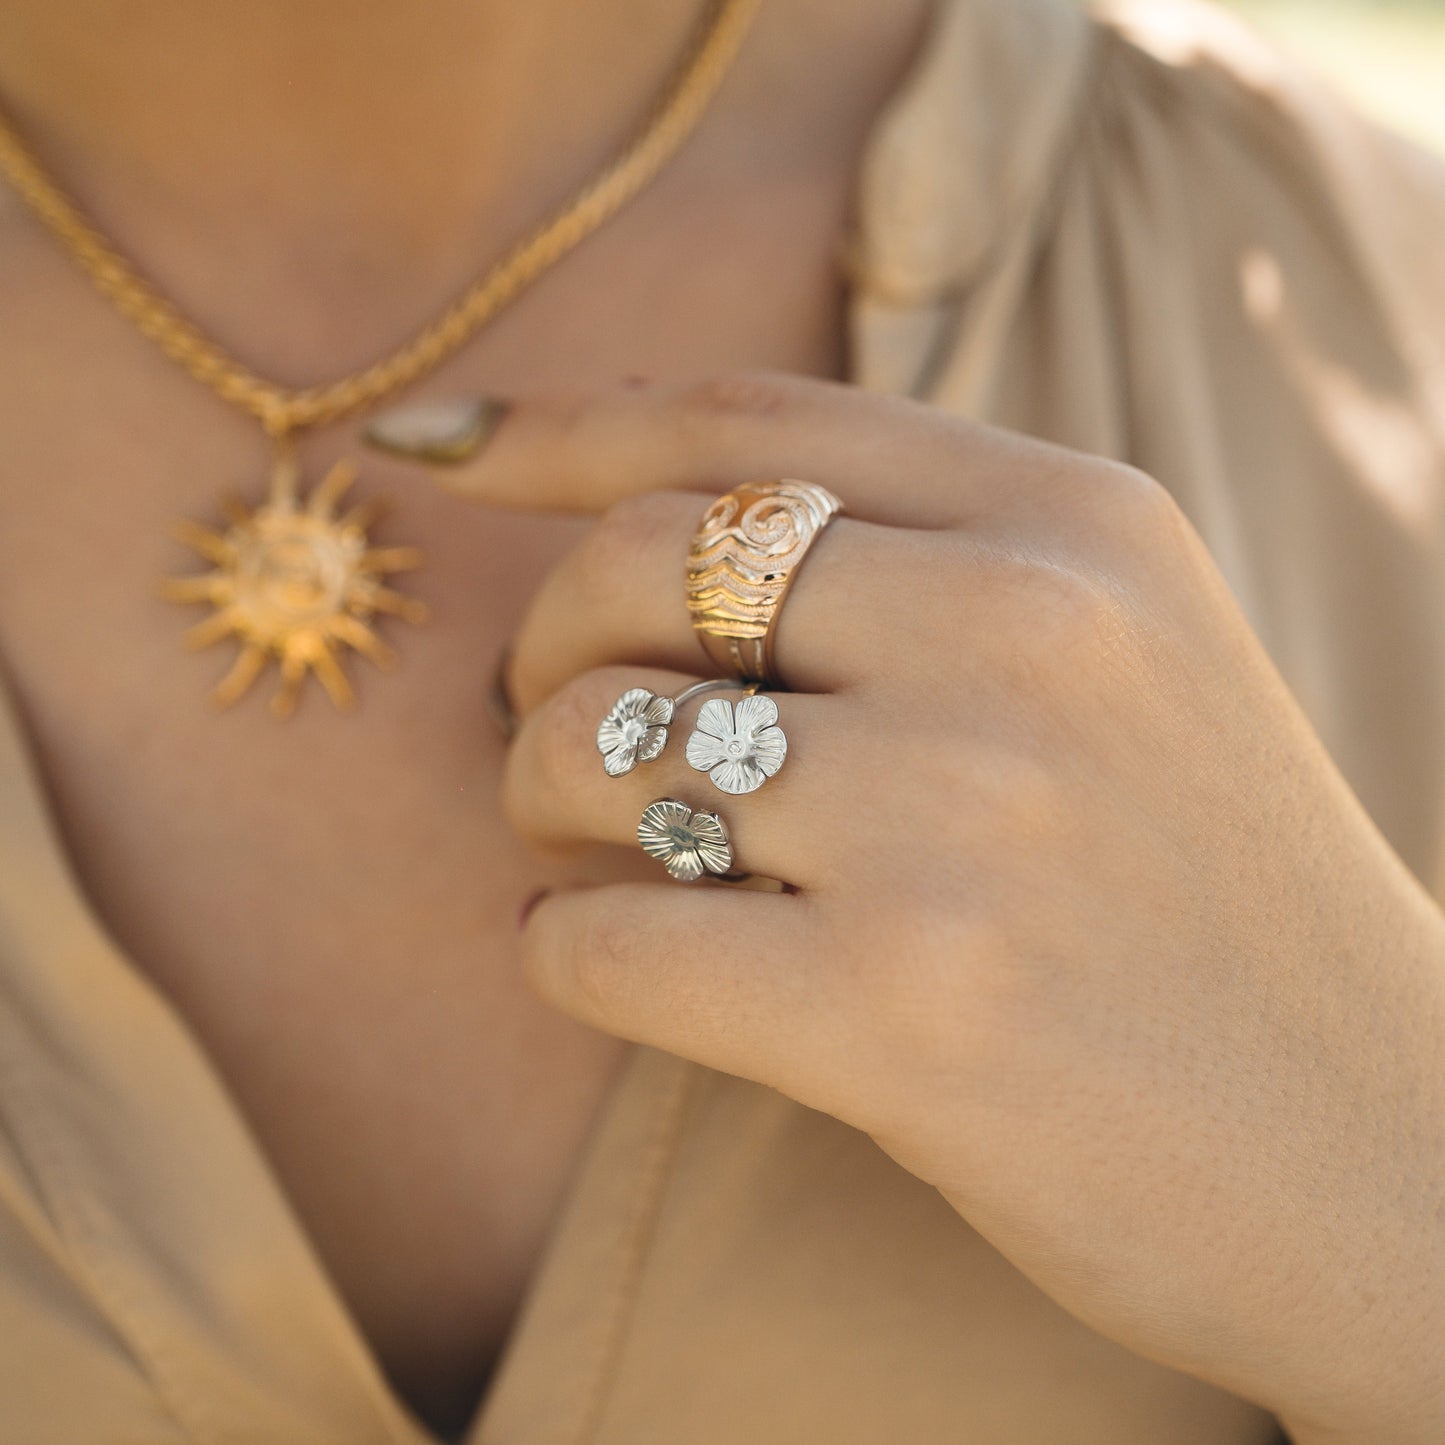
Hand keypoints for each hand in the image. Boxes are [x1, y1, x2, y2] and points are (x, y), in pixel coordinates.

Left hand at [367, 373, 1444, 1442]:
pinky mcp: (903, 1011)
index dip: (563, 425)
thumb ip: (922, 572)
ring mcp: (960, 818)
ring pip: (588, 745)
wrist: (1378, 1154)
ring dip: (539, 804)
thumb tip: (631, 530)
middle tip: (556, 736)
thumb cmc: (1202, 905)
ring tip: (591, 853)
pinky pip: (599, 939)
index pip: (750, 423)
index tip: (438, 445)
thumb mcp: (1119, 667)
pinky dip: (565, 952)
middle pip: (633, 566)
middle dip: (541, 653)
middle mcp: (1027, 634)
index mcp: (1081, 526)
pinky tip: (621, 967)